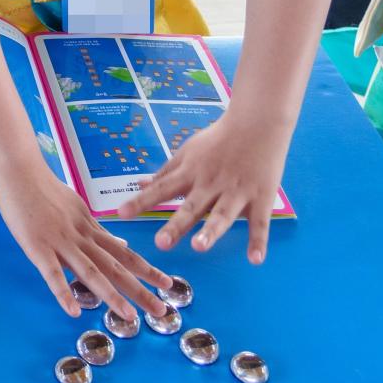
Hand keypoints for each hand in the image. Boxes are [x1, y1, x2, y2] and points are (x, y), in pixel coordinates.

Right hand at [0, 160, 171, 321]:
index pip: (124, 252)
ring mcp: (60, 242)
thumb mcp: (78, 207)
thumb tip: (121, 241)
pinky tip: (73, 311)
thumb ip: (97, 228)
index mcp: (90, 227)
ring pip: (90, 272)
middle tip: (162, 311)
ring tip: (130, 317)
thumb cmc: (44, 188)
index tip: (167, 284)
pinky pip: (52, 273)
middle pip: (115, 266)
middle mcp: (81, 236)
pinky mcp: (37, 246)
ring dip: (112, 295)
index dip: (146, 270)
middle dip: (140, 289)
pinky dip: (63, 293)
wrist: (19, 170)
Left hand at [118, 113, 290, 264]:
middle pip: (191, 207)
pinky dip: (259, 241)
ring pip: (222, 215)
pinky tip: (255, 259)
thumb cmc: (218, 140)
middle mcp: (210, 184)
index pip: (161, 188)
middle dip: (176, 225)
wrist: (258, 123)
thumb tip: (139, 183)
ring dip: (211, 231)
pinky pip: (260, 223)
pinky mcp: (261, 199)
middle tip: (161, 243)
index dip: (141, 201)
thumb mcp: (188, 152)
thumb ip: (165, 173)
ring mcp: (236, 192)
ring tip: (199, 246)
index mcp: (190, 173)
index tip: (121, 213)